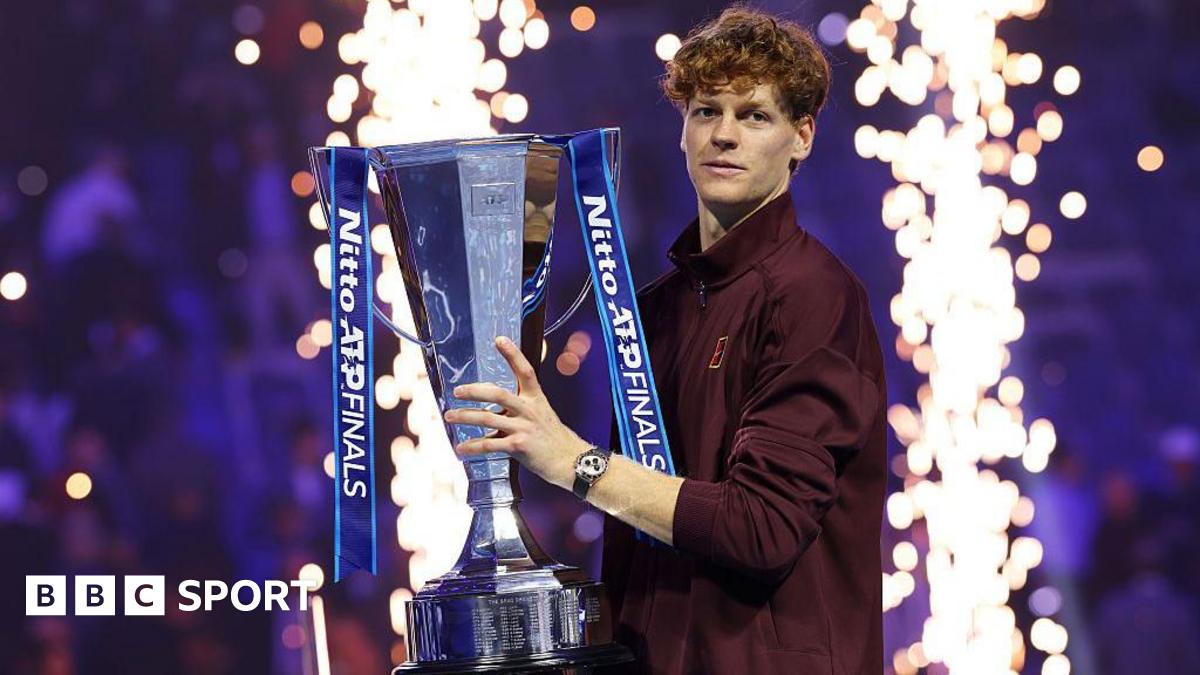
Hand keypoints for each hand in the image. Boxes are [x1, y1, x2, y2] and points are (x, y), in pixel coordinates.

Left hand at [443, 336, 589, 490]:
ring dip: (465, 416)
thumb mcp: (541, 413)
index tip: (500, 340)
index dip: (513, 354)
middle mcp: (529, 410)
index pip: (525, 371)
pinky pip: (489, 445)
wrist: (570, 460)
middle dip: (474, 391)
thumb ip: (520, 407)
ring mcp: (523, 428)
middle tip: (457, 391)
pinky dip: (472, 446)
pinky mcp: (518, 446)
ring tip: (450, 416)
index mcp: (536, 398)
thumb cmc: (553, 437)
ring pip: (487, 418)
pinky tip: (461, 448)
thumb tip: (493, 405)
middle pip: (498, 394)